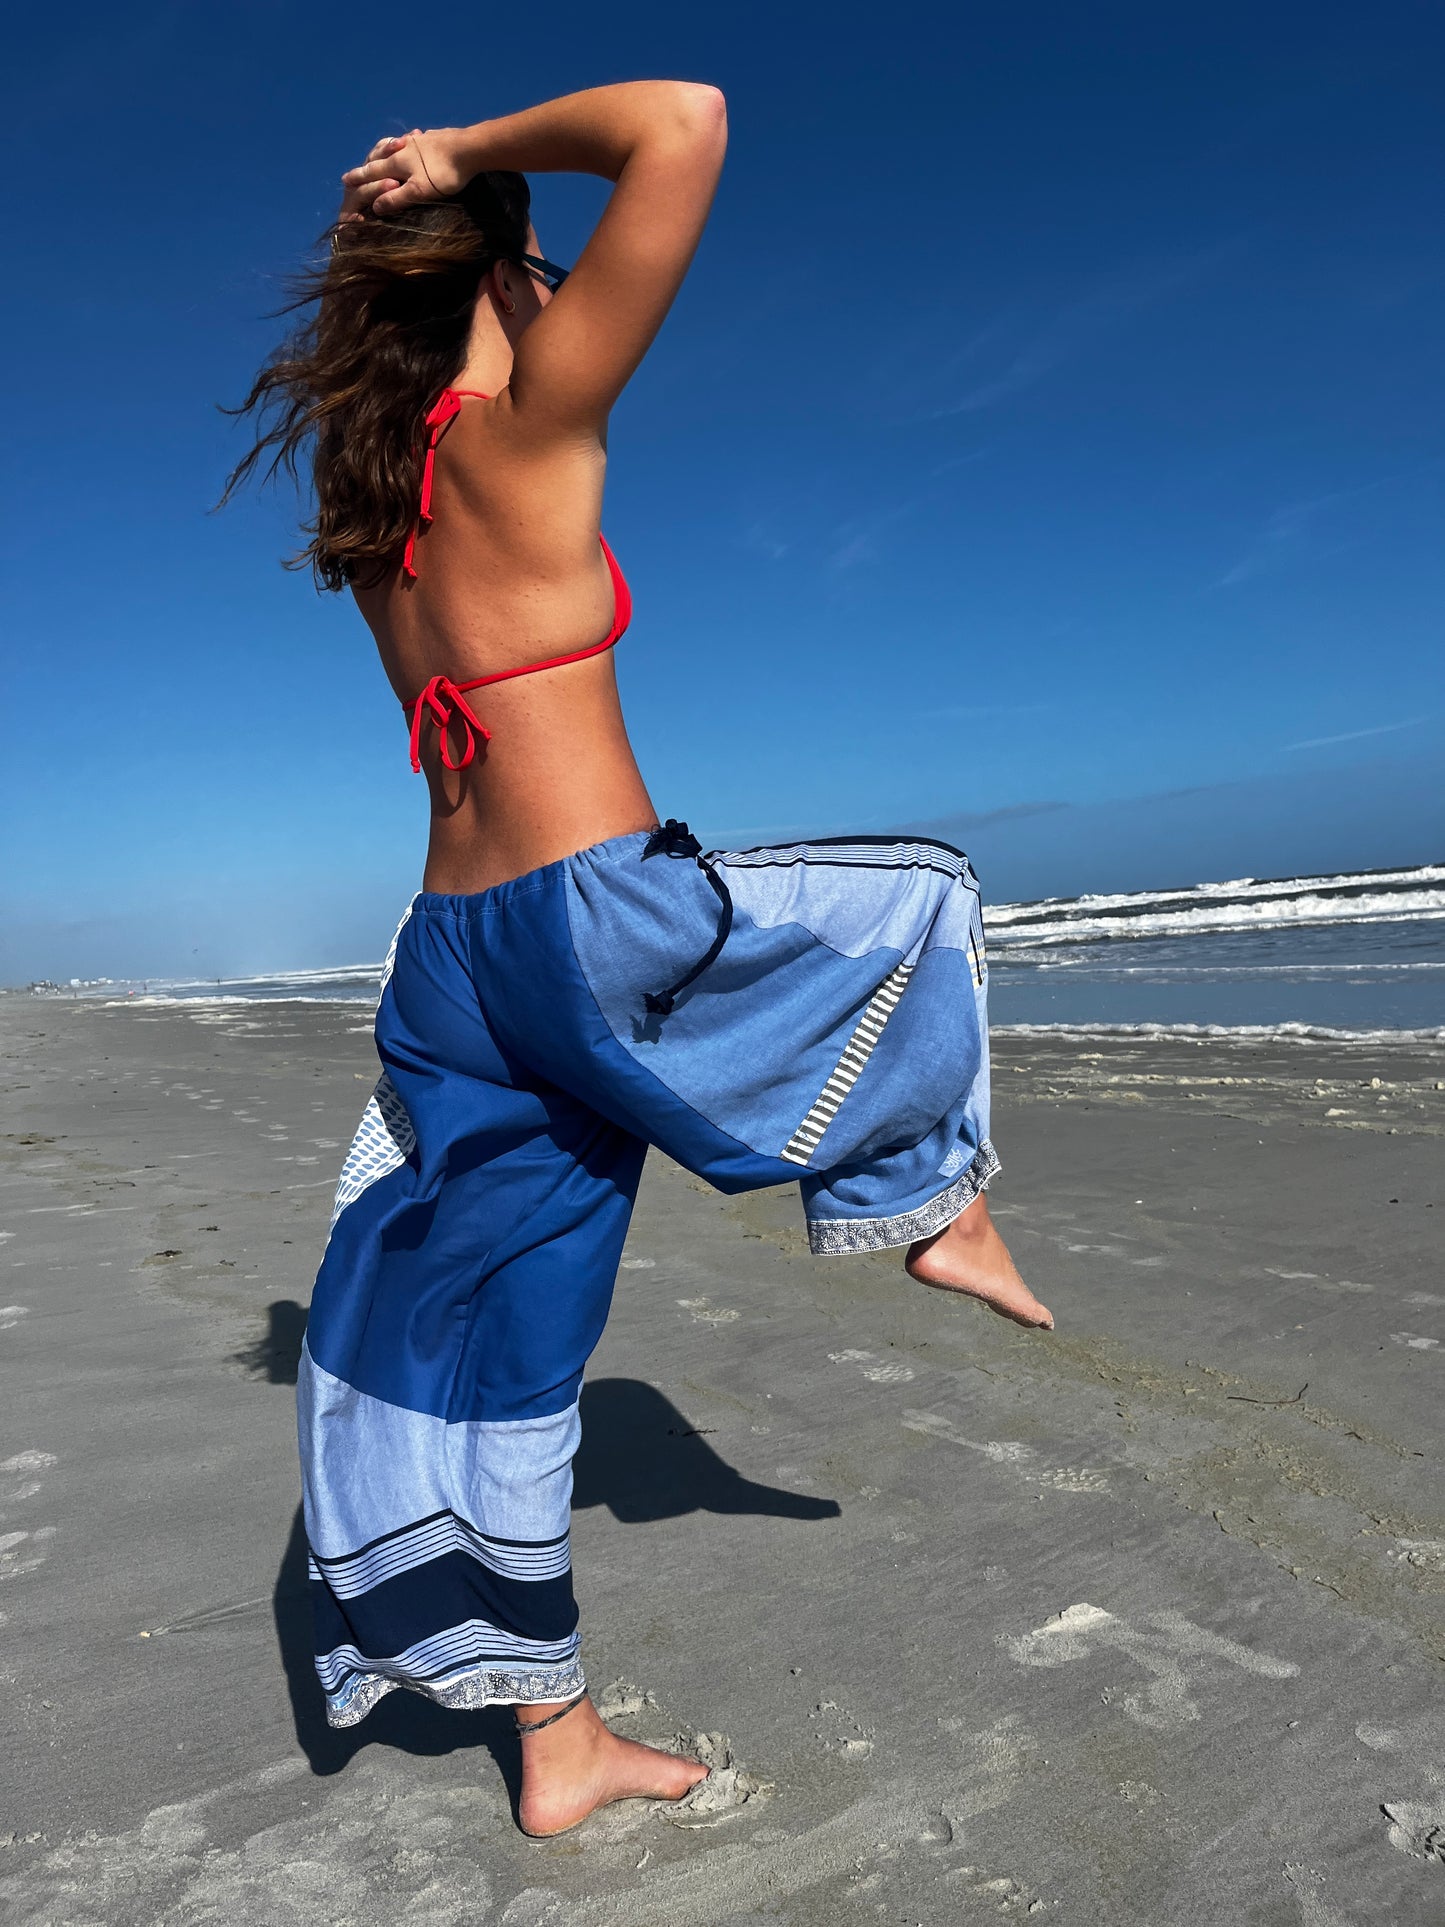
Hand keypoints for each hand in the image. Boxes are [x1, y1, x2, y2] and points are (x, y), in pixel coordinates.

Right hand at [337, 127, 472, 221]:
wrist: (470, 148)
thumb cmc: (444, 173)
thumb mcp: (418, 192)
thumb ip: (396, 198)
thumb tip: (375, 206)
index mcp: (397, 163)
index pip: (372, 171)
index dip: (358, 177)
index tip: (345, 180)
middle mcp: (404, 149)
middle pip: (381, 156)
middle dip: (368, 162)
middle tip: (358, 166)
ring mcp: (419, 141)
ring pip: (397, 146)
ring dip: (386, 149)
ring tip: (384, 152)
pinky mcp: (434, 138)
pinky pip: (414, 142)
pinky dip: (407, 144)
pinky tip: (414, 142)